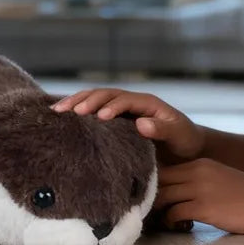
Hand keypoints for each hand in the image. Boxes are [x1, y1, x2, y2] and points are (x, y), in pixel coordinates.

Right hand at [51, 88, 204, 164]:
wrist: (186, 149)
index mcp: (146, 103)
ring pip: (95, 100)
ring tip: (57, 111)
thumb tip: (141, 124)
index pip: (124, 100)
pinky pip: (93, 113)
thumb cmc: (184, 141)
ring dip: (76, 103)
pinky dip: (77, 112)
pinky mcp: (114, 122)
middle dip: (86, 101)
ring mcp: (121, 111)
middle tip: (70, 111)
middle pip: (104, 95)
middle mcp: (131, 103)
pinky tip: (61, 118)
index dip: (112, 106)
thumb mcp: (179, 135)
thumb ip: (163, 129)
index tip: (100, 117)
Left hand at [154, 158, 243, 234]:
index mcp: (199, 164)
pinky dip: (172, 224)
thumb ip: (197, 181)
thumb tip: (173, 194)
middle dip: (151, 199)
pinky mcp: (204, 208)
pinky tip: (183, 227)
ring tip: (168, 223)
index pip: (163, 169)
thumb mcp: (218, 179)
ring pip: (162, 198)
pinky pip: (174, 214)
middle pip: (158, 182)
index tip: (152, 198)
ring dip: (160, 213)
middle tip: (154, 213)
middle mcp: (196, 172)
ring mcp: (200, 189)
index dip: (153, 185)